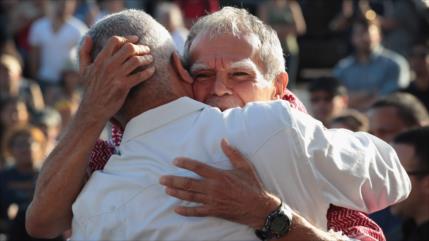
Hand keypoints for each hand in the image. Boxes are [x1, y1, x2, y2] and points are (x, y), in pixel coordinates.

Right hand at [77, 35, 154, 123]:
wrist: (93, 108)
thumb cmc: (90, 89)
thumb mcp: (83, 69)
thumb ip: (84, 52)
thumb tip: (87, 37)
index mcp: (100, 60)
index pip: (115, 41)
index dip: (127, 38)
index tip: (136, 38)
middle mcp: (108, 65)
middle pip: (129, 48)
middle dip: (140, 47)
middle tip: (147, 49)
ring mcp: (116, 76)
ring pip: (136, 61)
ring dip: (146, 58)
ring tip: (150, 59)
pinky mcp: (123, 86)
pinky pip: (139, 76)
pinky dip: (148, 72)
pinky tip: (152, 70)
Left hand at [159, 139, 280, 228]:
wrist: (259, 207)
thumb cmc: (252, 186)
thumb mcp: (244, 166)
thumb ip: (232, 153)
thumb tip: (223, 140)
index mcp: (219, 175)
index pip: (198, 167)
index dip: (185, 163)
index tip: (175, 161)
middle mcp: (213, 188)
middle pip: (188, 183)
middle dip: (173, 180)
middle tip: (161, 178)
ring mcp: (212, 201)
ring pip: (190, 196)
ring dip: (176, 193)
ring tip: (165, 189)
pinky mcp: (214, 211)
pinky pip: (197, 212)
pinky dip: (186, 211)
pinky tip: (176, 209)